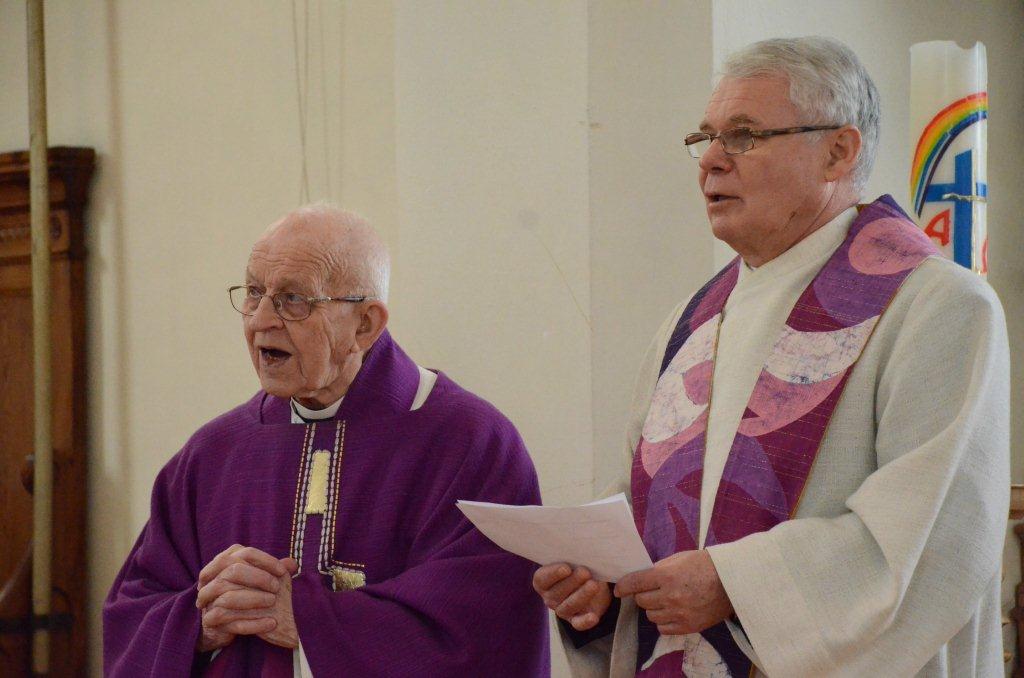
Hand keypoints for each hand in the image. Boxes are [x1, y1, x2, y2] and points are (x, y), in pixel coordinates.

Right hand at [194, 545, 292, 651]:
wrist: (220, 622)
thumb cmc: (242, 592)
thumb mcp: (256, 579)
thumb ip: (272, 570)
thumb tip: (292, 564)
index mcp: (223, 561)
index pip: (245, 553)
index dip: (265, 560)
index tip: (282, 571)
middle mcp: (211, 577)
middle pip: (233, 571)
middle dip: (258, 578)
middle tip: (276, 587)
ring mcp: (207, 599)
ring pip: (227, 596)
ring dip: (254, 599)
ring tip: (273, 602)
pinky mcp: (209, 620)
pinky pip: (229, 621)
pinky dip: (252, 623)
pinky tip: (270, 623)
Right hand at [533, 563, 611, 630]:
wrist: (590, 583)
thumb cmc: (576, 566)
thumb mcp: (572, 559)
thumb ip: (572, 556)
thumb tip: (580, 550)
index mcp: (543, 581)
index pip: (542, 579)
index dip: (553, 574)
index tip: (566, 568)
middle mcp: (549, 597)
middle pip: (557, 592)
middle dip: (572, 582)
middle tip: (585, 572)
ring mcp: (562, 610)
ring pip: (568, 606)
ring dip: (582, 595)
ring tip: (593, 585)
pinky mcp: (576, 620)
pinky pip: (578, 624)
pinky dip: (586, 622)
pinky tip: (594, 617)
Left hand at [614, 550, 731, 635]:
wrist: (731, 581)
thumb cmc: (705, 565)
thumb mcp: (679, 558)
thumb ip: (659, 568)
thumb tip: (641, 578)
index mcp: (666, 575)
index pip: (635, 583)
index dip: (623, 586)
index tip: (619, 590)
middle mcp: (670, 596)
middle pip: (641, 601)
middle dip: (643, 595)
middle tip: (652, 591)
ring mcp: (679, 613)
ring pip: (651, 616)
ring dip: (654, 609)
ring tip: (665, 601)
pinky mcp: (688, 626)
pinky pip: (663, 629)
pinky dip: (664, 622)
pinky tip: (671, 613)